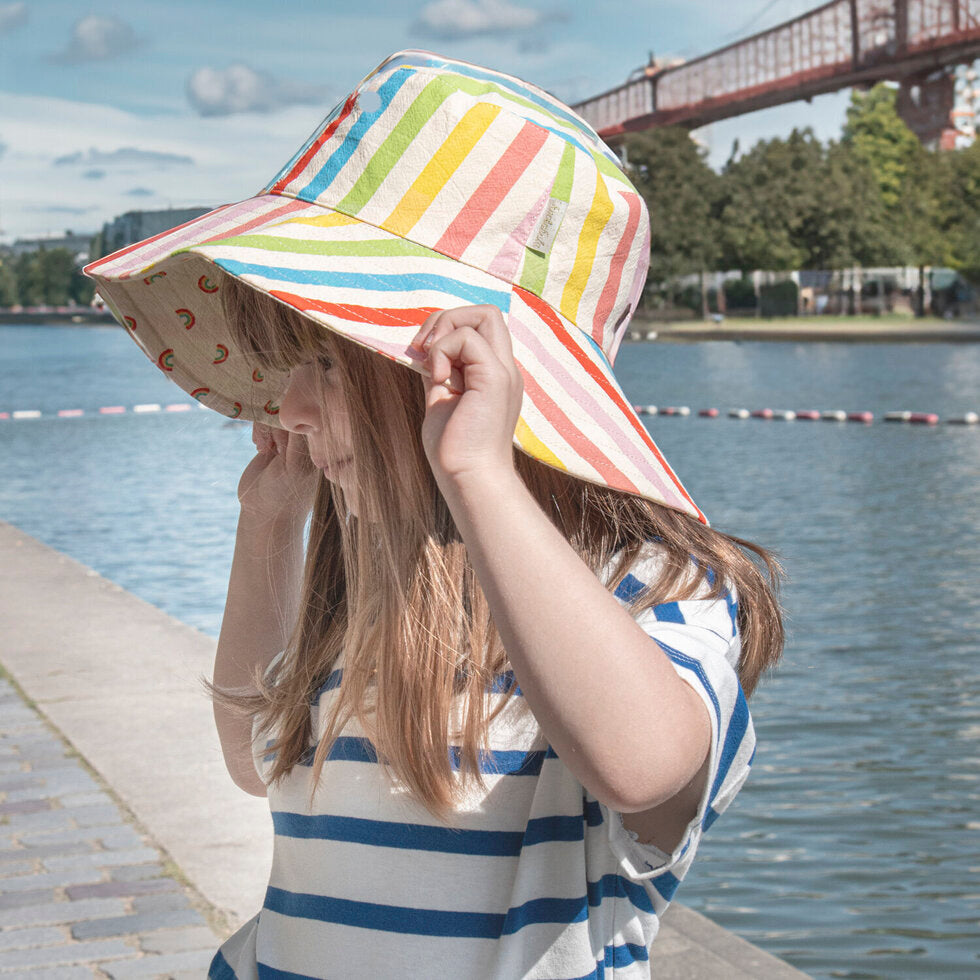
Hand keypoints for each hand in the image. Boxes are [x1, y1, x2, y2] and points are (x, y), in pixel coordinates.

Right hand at [237, 423, 316, 527]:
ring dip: (266, 428)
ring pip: (276, 416)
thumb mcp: (295, 467)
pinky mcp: (270, 442)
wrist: (263, 512)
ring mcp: (286, 441)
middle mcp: (304, 442)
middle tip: (273, 448)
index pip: (310, 420)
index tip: (287, 433)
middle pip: (292, 415)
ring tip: (264, 449)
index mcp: (318, 448)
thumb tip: (298, 415)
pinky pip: (265, 422)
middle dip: (278, 425)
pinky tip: (259, 447)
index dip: (296, 420)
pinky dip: (260, 430)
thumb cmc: (285, 493)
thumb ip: (298, 442)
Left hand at [412, 305, 523, 492]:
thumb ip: (441, 372)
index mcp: (494, 374)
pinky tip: (437, 379)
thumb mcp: (442, 400)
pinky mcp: (495, 378)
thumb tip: (427, 349)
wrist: (468, 478)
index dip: (449, 329)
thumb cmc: (454, 449)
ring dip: (445, 330)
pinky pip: (468, 337)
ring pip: (484, 315)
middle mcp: (505, 368)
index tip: (426, 356)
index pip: (481, 327)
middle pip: (487, 312)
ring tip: (431, 364)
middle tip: (425, 350)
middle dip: (447, 319)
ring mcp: (503, 371)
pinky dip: (443, 350)